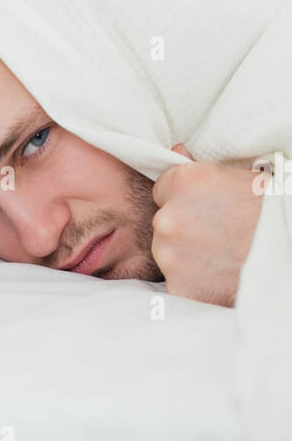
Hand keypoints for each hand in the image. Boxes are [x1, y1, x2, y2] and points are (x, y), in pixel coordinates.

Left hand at [151, 145, 262, 305]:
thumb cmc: (272, 211)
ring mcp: (170, 255)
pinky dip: (193, 284)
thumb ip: (198, 169)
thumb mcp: (240, 177)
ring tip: (220, 258)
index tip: (203, 210)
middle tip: (217, 236)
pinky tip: (218, 277)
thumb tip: (177, 153)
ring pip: (167, 255)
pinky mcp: (179, 287)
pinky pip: (177, 284)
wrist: (289, 251)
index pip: (162, 189)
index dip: (184, 201)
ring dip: (186, 258)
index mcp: (184, 183)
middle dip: (183, 230)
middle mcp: (169, 218)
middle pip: (163, 224)